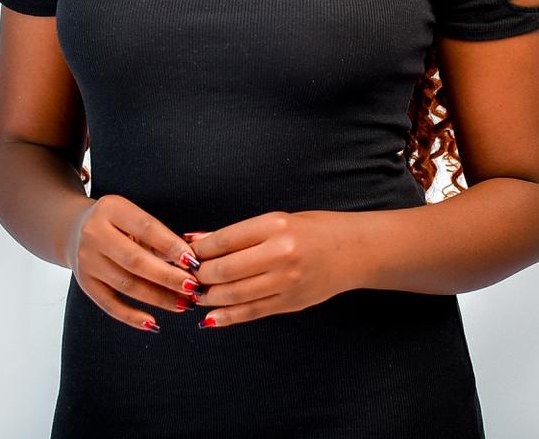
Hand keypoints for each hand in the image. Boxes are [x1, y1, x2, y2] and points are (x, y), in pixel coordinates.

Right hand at [66, 194, 203, 331]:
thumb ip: (160, 236)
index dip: (172, 246)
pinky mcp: (84, 283)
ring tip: (183, 304)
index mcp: (112, 209)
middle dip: (168, 277)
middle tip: (193, 287)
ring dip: (158, 298)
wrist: (75, 229)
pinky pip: (109, 305)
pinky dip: (132, 317)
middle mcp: (95, 233)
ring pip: (126, 284)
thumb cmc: (118, 223)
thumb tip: (193, 259)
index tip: (194, 262)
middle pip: (136, 260)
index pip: (147, 228)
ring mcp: (86, 260)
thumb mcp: (134, 217)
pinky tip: (153, 324)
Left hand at [187, 210, 357, 327]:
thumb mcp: (277, 221)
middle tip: (186, 276)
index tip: (185, 253)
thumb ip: (238, 234)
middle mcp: (280, 253)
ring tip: (195, 294)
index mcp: (275, 225)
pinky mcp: (290, 303)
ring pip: (234, 294)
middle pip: (225, 269)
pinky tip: (209, 318)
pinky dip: (226, 317)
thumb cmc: (312, 229)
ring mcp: (286, 281)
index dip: (199, 249)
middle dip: (199, 275)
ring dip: (208, 297)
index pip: (224, 239)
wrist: (352, 251)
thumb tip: (197, 239)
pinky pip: (251, 313)